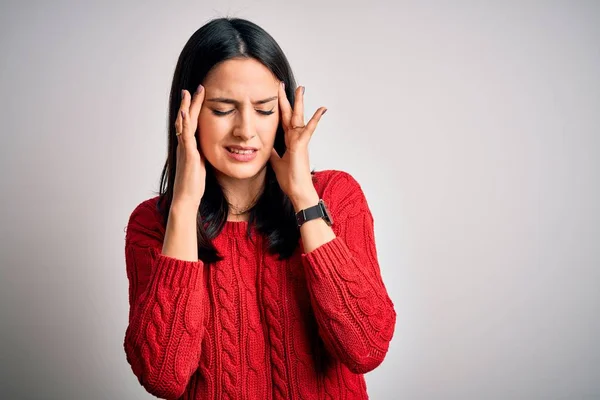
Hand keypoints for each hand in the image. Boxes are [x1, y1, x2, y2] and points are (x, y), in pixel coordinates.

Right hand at [172, 85, 205, 209]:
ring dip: (185, 108)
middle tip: (192, 88)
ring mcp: (185, 148)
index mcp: (190, 146)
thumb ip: (202, 154)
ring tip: (187, 93)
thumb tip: (207, 149)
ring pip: (184, 124)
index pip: (192, 124)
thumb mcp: (201, 165)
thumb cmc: (193, 184)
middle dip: (189, 103)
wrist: (186, 197)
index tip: (199, 96)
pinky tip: (184, 113)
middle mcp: (185, 145)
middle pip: (186, 119)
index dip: (194, 110)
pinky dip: (184, 124)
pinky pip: (185, 136)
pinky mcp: (188, 154)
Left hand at [269, 82, 326, 205]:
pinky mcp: (302, 145)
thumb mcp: (276, 162)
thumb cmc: (290, 179)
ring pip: (299, 117)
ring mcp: (299, 141)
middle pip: (290, 114)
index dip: (279, 108)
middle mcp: (295, 138)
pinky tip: (321, 109)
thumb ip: (274, 152)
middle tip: (283, 84)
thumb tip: (266, 146)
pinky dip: (315, 119)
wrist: (297, 190)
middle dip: (287, 99)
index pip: (283, 121)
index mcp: (288, 141)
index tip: (276, 96)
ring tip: (301, 88)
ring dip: (299, 103)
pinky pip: (308, 130)